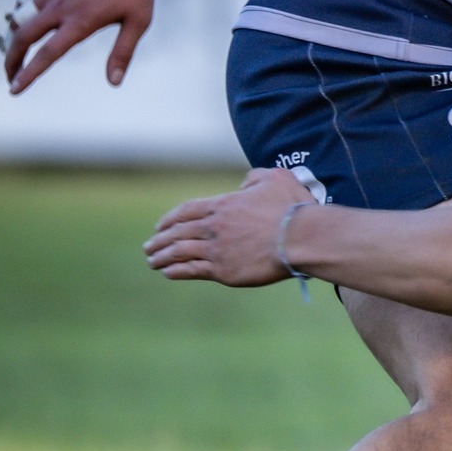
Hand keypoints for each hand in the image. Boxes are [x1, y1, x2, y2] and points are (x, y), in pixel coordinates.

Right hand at [2, 0, 157, 93]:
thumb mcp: (139, 20)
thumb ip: (123, 52)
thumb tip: (114, 82)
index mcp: (79, 21)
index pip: (47, 54)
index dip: (29, 74)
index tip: (14, 90)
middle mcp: (60, 7)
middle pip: (22, 37)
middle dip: (11, 60)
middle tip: (10, 76)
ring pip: (20, 16)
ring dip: (12, 36)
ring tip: (13, 51)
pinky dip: (23, 11)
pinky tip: (26, 19)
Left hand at [145, 168, 307, 285]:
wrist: (301, 238)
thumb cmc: (293, 208)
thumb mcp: (276, 178)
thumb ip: (254, 177)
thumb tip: (244, 183)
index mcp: (223, 205)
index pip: (187, 211)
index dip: (169, 219)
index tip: (159, 226)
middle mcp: (214, 227)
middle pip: (177, 233)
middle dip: (160, 240)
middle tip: (149, 246)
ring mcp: (217, 250)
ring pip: (179, 253)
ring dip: (162, 257)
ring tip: (153, 262)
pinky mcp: (224, 271)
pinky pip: (192, 271)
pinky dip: (176, 271)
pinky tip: (168, 273)